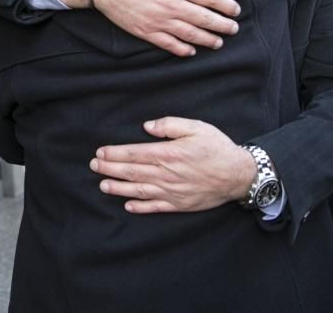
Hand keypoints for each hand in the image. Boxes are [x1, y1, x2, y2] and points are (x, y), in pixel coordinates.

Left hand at [89, 117, 254, 213]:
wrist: (239, 174)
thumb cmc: (217, 148)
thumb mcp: (196, 127)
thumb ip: (170, 124)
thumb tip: (147, 126)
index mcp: (169, 153)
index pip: (134, 153)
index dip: (114, 154)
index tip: (100, 153)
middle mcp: (167, 174)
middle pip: (132, 172)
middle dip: (110, 169)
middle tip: (93, 166)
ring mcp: (172, 191)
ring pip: (139, 190)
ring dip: (119, 188)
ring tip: (102, 185)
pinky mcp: (180, 204)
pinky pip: (156, 207)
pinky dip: (140, 207)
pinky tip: (127, 205)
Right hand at [94, 0, 240, 56]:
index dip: (227, 6)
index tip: (235, 10)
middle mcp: (173, 5)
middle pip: (206, 19)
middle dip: (223, 26)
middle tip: (233, 29)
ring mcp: (160, 21)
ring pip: (191, 34)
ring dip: (208, 40)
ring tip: (218, 43)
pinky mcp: (147, 31)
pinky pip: (169, 44)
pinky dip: (182, 49)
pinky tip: (191, 52)